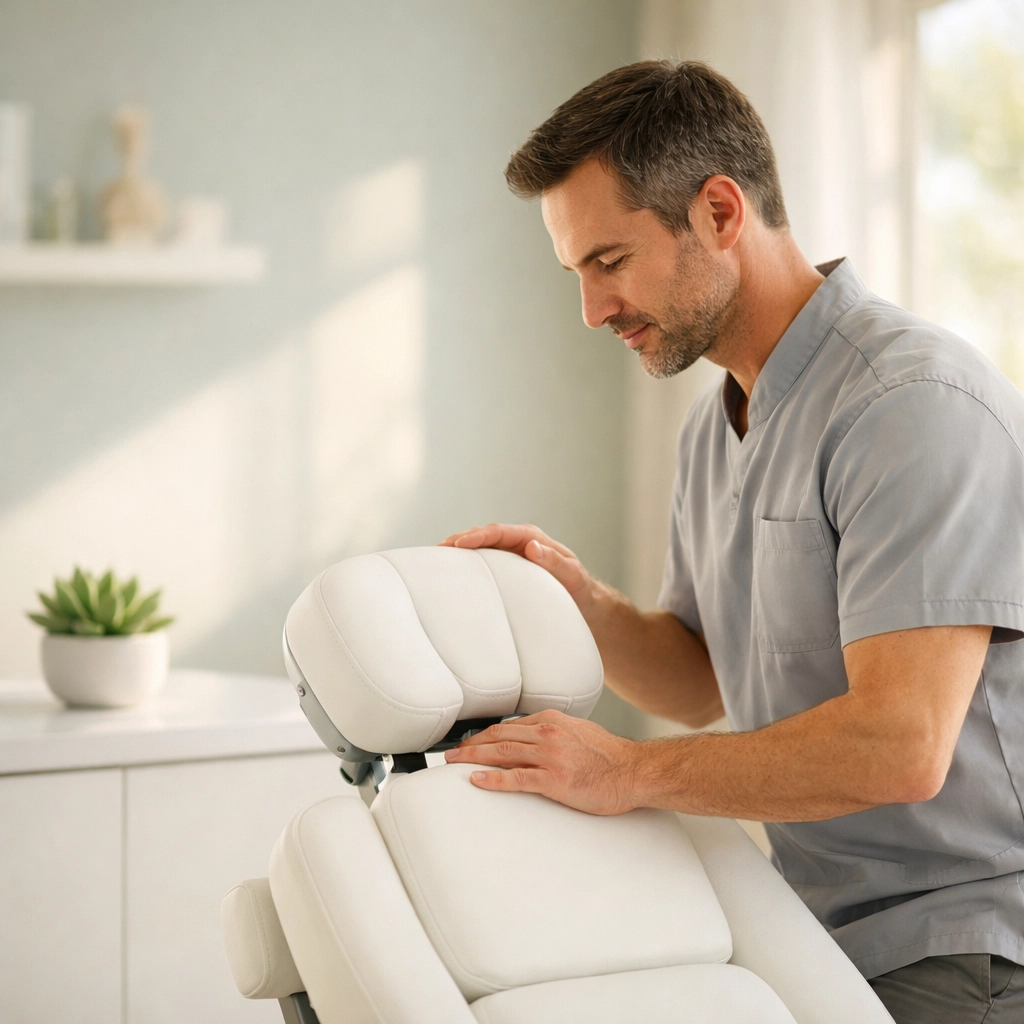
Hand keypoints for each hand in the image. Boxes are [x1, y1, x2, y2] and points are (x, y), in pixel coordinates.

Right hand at [440, 522, 595, 616]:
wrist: (582, 600)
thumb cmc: (578, 588)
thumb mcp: (572, 575)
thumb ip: (555, 561)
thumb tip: (532, 547)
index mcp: (533, 538)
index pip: (500, 531)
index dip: (479, 535)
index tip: (460, 543)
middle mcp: (519, 541)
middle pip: (485, 534)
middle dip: (461, 539)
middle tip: (439, 548)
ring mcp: (511, 553)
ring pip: (481, 545)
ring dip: (460, 548)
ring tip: (437, 556)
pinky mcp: (507, 567)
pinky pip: (484, 559)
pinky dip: (467, 560)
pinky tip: (452, 569)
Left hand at [444, 709, 641, 814]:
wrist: (633, 771)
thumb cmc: (610, 756)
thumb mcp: (579, 732)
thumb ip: (555, 732)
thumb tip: (534, 738)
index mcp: (552, 721)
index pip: (509, 726)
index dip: (484, 735)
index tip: (469, 743)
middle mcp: (548, 734)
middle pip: (498, 736)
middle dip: (471, 745)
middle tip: (450, 754)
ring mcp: (550, 756)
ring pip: (502, 753)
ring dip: (473, 758)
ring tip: (454, 764)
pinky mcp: (555, 780)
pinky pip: (517, 778)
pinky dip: (493, 779)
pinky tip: (477, 780)